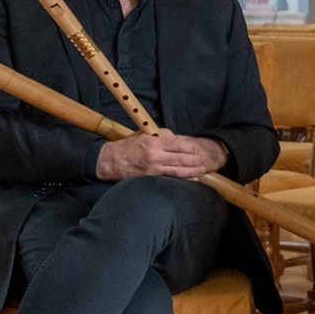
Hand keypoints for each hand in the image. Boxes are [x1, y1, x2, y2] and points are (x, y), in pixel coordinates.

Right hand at [96, 133, 225, 180]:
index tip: (197, 149)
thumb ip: (162, 135)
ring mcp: (153, 168)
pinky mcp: (151, 177)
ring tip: (202, 170)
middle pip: (181, 158)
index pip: (178, 144)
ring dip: (193, 171)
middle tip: (203, 160)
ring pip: (178, 170)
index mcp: (154, 142)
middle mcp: (155, 155)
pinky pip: (171, 178)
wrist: (111, 160)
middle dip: (195, 160)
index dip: (191, 147)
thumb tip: (179, 139)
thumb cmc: (129, 145)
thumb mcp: (144, 134)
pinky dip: (183, 179)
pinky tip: (192, 179)